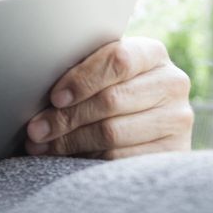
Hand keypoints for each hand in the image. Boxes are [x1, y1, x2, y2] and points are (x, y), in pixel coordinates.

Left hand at [24, 37, 193, 159]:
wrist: (147, 119)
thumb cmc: (110, 88)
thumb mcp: (101, 72)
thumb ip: (82, 70)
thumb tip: (35, 79)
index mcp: (152, 54)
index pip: (118, 59)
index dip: (82, 79)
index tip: (54, 97)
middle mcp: (172, 83)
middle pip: (111, 100)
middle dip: (65, 117)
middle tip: (35, 129)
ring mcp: (176, 119)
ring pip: (112, 133)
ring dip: (69, 141)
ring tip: (40, 145)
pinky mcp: (173, 152)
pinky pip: (121, 158)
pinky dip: (87, 159)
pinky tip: (66, 158)